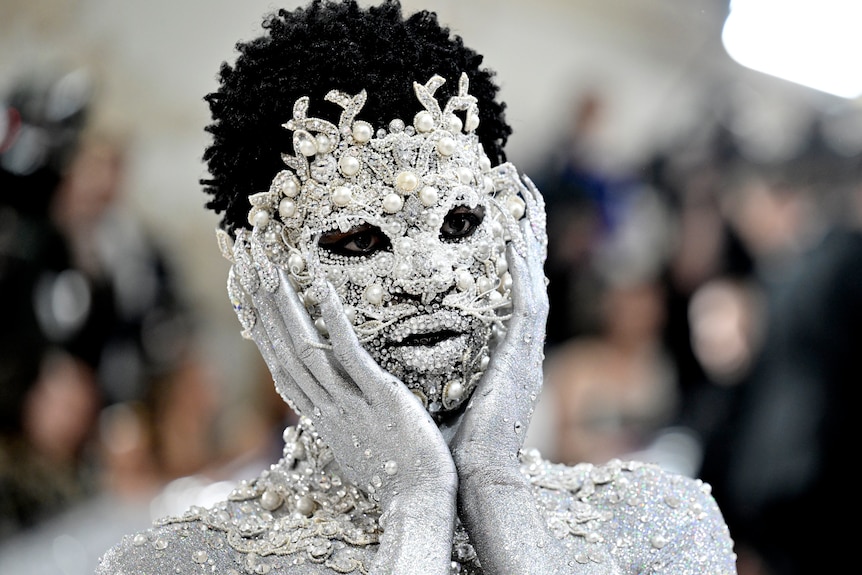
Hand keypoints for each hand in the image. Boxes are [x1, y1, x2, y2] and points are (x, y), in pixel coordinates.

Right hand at [229, 231, 456, 506]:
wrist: (416, 503)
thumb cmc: (391, 473)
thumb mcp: (352, 443)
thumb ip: (336, 416)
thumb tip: (324, 402)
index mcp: (317, 413)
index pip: (277, 359)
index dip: (257, 322)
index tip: (244, 287)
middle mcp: (322, 405)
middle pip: (279, 344)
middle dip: (257, 297)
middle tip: (242, 253)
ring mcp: (347, 401)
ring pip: (303, 345)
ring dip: (282, 300)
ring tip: (267, 259)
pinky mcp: (378, 396)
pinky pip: (348, 354)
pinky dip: (331, 319)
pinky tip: (322, 285)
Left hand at [449, 174, 548, 476]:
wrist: (474, 483)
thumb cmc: (455, 449)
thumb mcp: (442, 398)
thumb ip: (433, 369)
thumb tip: (396, 353)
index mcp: (505, 356)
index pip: (513, 290)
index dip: (512, 251)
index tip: (504, 214)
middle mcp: (521, 349)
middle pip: (529, 275)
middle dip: (527, 228)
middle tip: (520, 185)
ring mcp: (525, 354)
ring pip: (533, 282)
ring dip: (529, 237)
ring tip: (524, 194)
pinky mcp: (521, 363)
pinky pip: (525, 309)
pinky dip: (521, 274)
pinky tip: (513, 242)